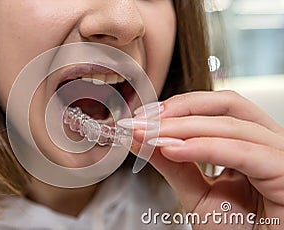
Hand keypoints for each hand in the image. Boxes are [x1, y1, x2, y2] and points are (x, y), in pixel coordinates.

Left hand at [120, 90, 283, 228]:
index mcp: (248, 143)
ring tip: (154, 136)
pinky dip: (206, 148)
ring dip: (186, 128)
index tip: (143, 118)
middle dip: (182, 109)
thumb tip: (143, 138)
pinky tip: (174, 149)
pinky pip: (245, 153)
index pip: (216, 108)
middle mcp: (267, 143)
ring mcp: (279, 156)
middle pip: (228, 104)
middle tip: (146, 121)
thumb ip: (173, 164)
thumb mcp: (196, 192)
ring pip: (233, 125)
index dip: (179, 107)